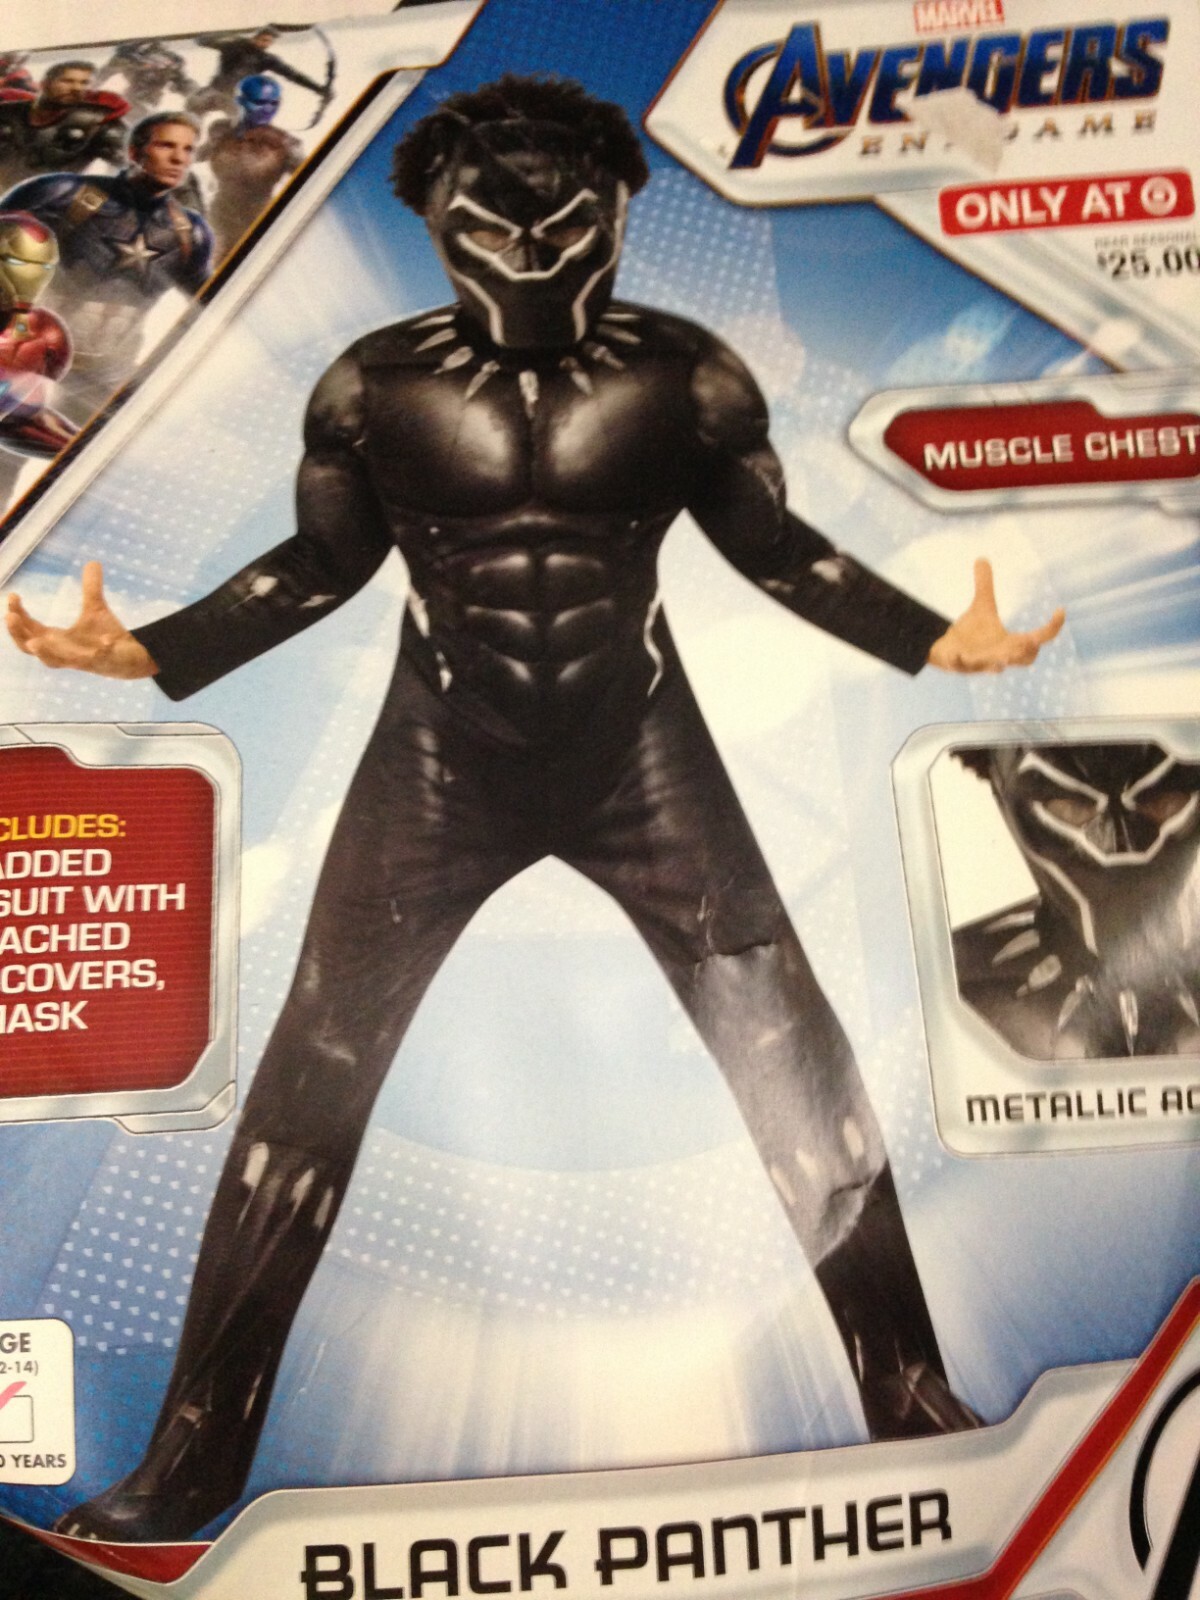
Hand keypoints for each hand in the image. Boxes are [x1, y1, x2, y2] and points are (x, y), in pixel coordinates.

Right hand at [6, 561, 156, 678]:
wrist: (132, 660)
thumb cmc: (106, 638)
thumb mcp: (96, 609)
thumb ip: (91, 588)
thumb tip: (93, 562)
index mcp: (55, 640)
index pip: (28, 629)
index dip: (17, 613)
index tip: (13, 595)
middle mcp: (62, 653)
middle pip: (31, 647)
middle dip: (19, 633)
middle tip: (10, 616)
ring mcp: (80, 661)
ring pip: (56, 661)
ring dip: (45, 652)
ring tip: (35, 641)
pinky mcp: (101, 663)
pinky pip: (98, 658)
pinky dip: (101, 649)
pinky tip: (107, 640)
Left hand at [927, 558, 1063, 673]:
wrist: (946, 650)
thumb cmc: (970, 633)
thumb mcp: (981, 606)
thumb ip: (985, 585)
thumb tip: (982, 558)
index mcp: (1012, 642)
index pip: (1041, 638)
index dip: (1053, 627)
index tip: (1060, 610)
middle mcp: (1000, 655)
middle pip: (1025, 659)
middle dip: (1028, 651)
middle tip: (1032, 640)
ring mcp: (981, 663)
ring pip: (995, 668)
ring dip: (998, 662)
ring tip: (1002, 659)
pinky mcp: (960, 665)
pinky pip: (960, 666)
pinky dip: (958, 661)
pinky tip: (954, 654)